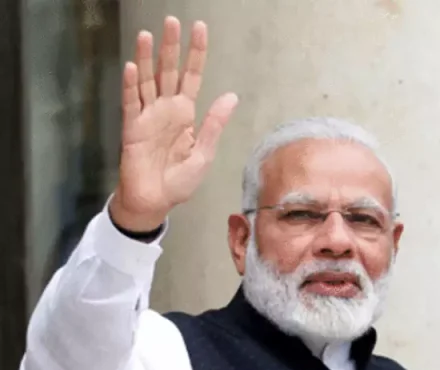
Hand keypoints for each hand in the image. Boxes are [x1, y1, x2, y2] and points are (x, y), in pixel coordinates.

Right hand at [111, 16, 238, 232]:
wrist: (155, 201)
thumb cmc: (179, 180)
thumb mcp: (204, 153)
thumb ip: (214, 124)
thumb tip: (231, 96)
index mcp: (186, 113)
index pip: (192, 76)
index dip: (196, 53)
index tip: (199, 29)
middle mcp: (166, 109)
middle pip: (168, 71)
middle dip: (171, 46)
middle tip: (171, 21)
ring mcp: (147, 116)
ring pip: (147, 80)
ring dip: (146, 58)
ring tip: (146, 35)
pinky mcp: (132, 128)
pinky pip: (130, 102)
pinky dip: (130, 85)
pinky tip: (132, 67)